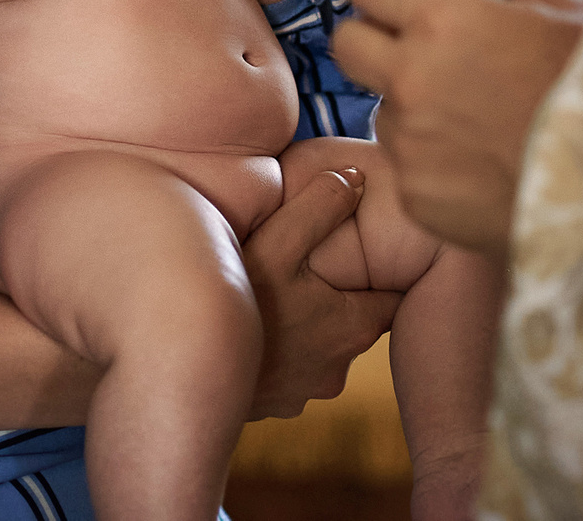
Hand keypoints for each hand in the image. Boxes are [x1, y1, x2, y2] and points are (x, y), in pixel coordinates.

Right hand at [242, 167, 400, 416]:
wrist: (187, 371)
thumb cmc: (238, 304)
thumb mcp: (279, 241)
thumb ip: (323, 205)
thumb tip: (357, 177)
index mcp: (352, 326)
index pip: (395, 295)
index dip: (388, 270)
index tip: (376, 251)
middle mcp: (338, 367)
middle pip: (356, 320)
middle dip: (342, 294)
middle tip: (316, 266)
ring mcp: (306, 392)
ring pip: (321, 346)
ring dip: (308, 325)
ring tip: (280, 296)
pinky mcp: (277, 405)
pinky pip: (291, 369)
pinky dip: (281, 350)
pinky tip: (256, 329)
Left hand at [332, 0, 582, 259]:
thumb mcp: (574, 13)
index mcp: (444, 21)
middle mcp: (412, 79)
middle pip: (348, 44)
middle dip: (375, 41)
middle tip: (421, 52)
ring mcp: (410, 143)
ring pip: (382, 110)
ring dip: (411, 108)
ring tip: (476, 120)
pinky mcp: (417, 198)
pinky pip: (407, 168)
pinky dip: (434, 165)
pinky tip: (486, 166)